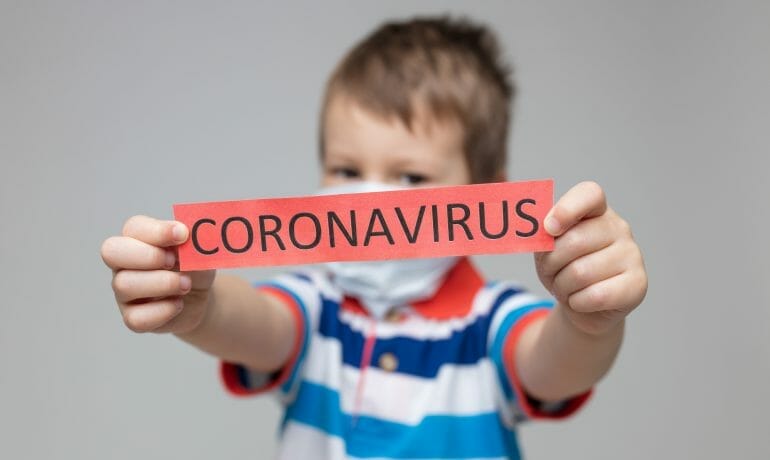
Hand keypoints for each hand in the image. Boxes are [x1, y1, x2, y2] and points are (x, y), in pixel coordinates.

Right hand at [101, 215, 215, 333]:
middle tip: (174, 261)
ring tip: (186, 284)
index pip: (133, 227)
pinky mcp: (132, 317)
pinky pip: (136, 317)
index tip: (183, 234)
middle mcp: (123, 263)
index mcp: (137, 238)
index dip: (157, 231)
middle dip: (148, 255)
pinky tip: (178, 304)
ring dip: (162, 284)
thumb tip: (187, 233)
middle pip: (112, 252)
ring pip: (124, 285)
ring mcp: (123, 291)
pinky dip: (163, 311)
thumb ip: (193, 241)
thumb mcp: (198, 250)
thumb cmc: (193, 266)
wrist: (199, 296)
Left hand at [534, 182, 646, 335]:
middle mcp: (619, 228)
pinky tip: (581, 300)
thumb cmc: (564, 269)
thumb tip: (542, 229)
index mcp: (596, 211)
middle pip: (574, 241)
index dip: (567, 209)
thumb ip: (542, 235)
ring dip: (562, 286)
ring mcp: (632, 254)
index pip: (589, 194)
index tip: (549, 228)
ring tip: (566, 287)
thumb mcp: (547, 249)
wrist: (583, 306)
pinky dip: (578, 302)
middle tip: (551, 272)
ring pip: (581, 273)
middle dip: (551, 263)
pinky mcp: (638, 284)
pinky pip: (596, 296)